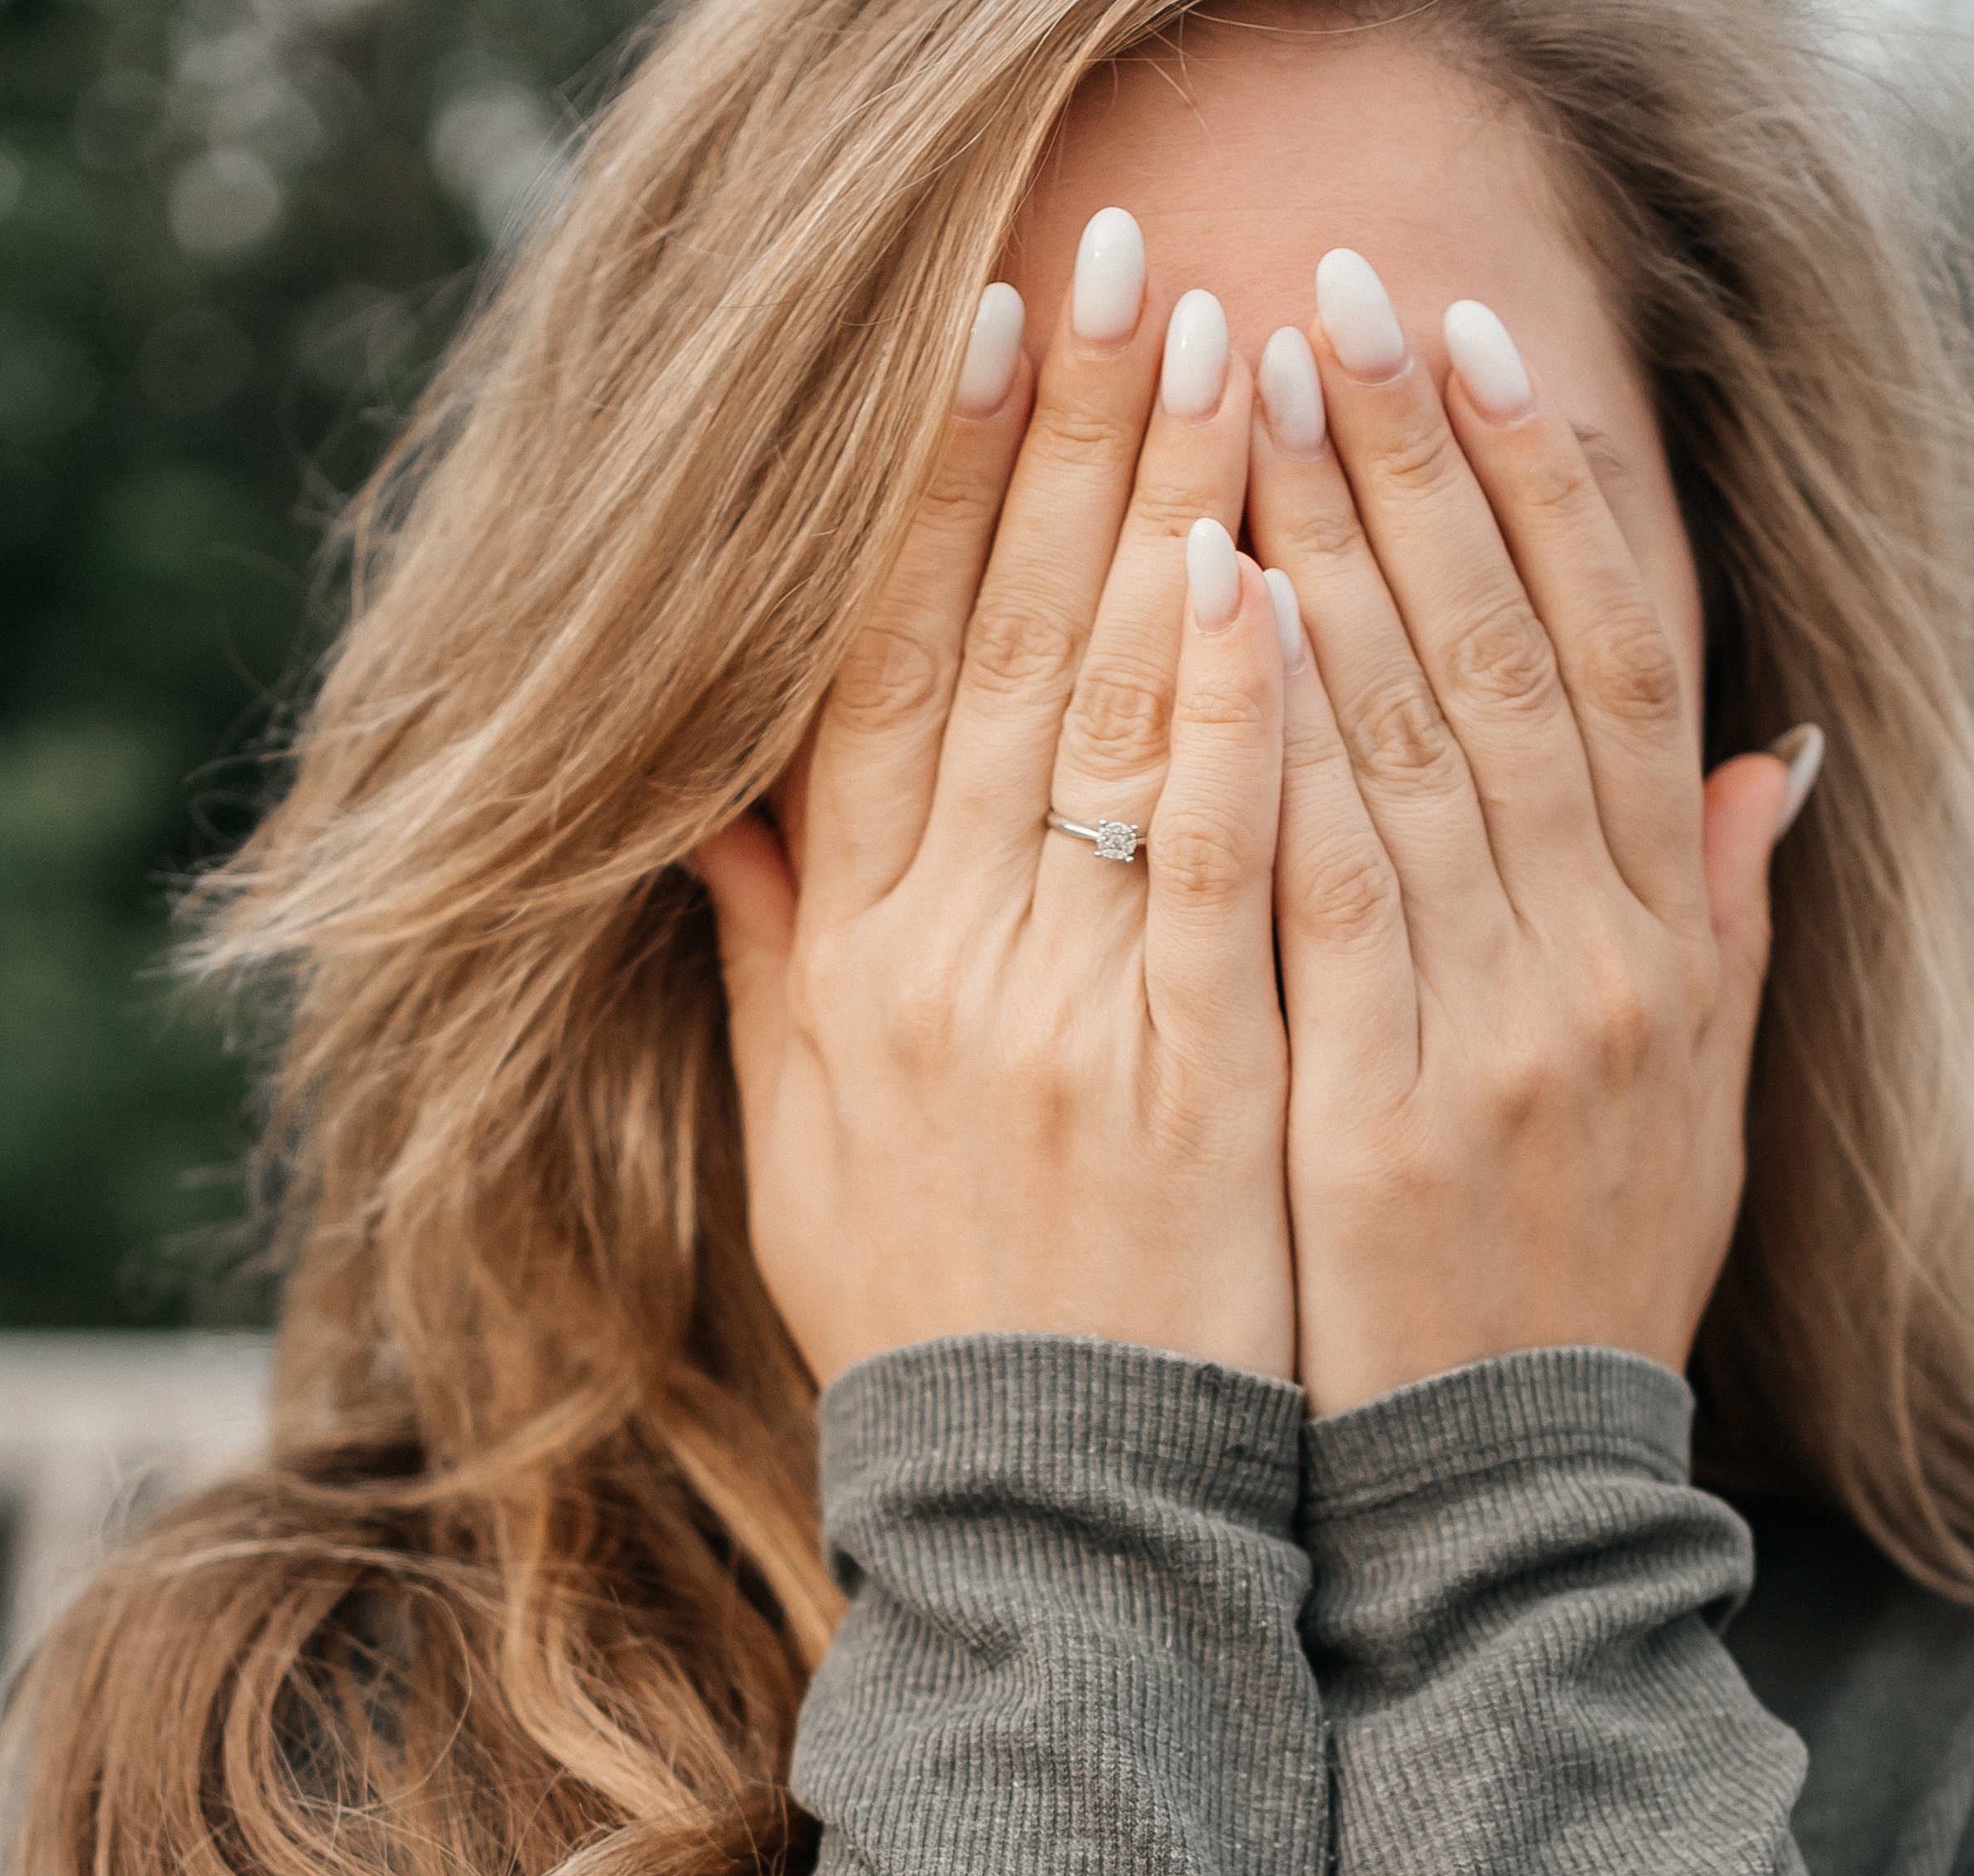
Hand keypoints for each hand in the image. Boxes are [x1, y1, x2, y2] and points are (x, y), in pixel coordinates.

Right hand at [691, 215, 1295, 1389]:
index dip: (926, 489)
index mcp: (854, 960)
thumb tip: (713, 806)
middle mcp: (943, 963)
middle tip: (1124, 255)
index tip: (976, 330)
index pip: (881, 669)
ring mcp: (1067, 1018)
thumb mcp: (806, 1143)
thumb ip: (772, 960)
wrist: (1050, 1521)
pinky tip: (1260, 574)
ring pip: (1110, 723)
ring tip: (1227, 337)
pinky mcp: (1195, 1082)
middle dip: (1066, 438)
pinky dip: (1229, 719)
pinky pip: (1211, 870)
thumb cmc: (938, 1328)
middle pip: (1001, 647)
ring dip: (1167, 511)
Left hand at [1246, 251, 1818, 1414]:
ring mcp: (1502, 1035)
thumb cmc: (1570, 1307)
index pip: (1620, 662)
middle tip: (1335, 297)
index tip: (1475, 347)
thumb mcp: (1695, 1118)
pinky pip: (1333, 886)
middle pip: (1513, 658)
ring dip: (1341, 548)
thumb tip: (1774, 764)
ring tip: (1256, 388)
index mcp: (1666, 950)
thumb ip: (1728, 935)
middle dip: (1423, 464)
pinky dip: (1288, 743)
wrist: (1508, 1518)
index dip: (1549, 491)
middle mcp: (1603, 967)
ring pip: (1421, 739)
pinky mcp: (1388, 1110)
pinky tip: (1228, 607)